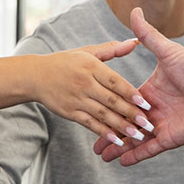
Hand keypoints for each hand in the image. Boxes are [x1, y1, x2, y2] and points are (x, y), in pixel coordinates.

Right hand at [33, 40, 152, 148]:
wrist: (35, 76)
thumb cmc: (66, 62)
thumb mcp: (87, 51)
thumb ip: (113, 49)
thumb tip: (136, 42)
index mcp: (90, 66)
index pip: (115, 81)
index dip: (131, 93)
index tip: (146, 103)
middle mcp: (84, 83)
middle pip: (111, 100)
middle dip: (130, 113)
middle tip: (148, 124)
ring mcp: (76, 99)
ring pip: (102, 114)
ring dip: (120, 126)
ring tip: (137, 135)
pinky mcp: (69, 112)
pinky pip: (89, 124)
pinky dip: (103, 132)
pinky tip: (117, 140)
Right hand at [96, 7, 183, 165]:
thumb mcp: (167, 51)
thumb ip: (148, 35)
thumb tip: (135, 11)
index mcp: (150, 92)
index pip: (124, 102)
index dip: (108, 107)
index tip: (92, 109)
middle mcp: (154, 111)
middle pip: (126, 123)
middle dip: (109, 131)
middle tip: (91, 141)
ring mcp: (161, 126)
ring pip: (134, 139)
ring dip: (118, 146)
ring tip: (101, 155)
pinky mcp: (169, 138)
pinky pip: (149, 150)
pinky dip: (135, 156)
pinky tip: (121, 162)